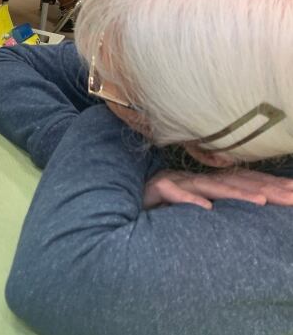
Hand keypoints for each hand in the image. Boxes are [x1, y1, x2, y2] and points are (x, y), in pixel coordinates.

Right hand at [143, 169, 292, 210]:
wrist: (117, 202)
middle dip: (266, 187)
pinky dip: (188, 199)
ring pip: (208, 186)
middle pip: (233, 181)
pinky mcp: (153, 188)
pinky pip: (171, 193)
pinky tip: (206, 209)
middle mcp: (192, 179)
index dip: (269, 184)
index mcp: (203, 183)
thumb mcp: (188, 206)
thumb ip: (210, 204)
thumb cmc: (154, 207)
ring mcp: (174, 181)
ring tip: (261, 201)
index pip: (242, 181)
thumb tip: (239, 208)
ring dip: (235, 193)